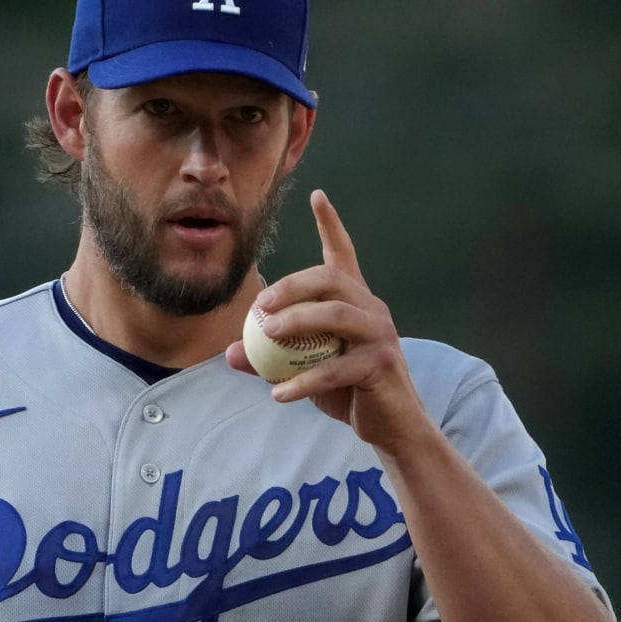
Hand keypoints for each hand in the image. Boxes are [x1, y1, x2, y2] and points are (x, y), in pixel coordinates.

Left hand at [226, 189, 431, 454]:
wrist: (391, 426)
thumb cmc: (347, 390)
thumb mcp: (303, 370)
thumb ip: (269, 358)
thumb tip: (229, 352)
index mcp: (354, 301)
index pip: (342, 255)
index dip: (330, 224)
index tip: (317, 195)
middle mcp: (371, 309)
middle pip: (330, 281)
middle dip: (293, 286)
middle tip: (261, 304)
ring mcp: (380, 335)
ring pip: (337, 315)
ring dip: (298, 322)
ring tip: (269, 335)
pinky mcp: (382, 365)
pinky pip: (336, 368)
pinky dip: (304, 381)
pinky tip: (278, 394)